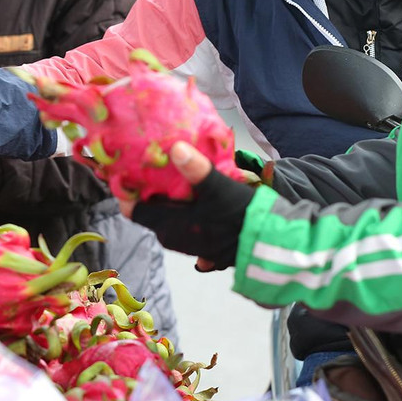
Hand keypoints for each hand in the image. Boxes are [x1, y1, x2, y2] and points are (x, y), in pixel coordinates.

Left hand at [126, 142, 255, 272]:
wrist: (273, 244)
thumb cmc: (242, 216)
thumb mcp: (219, 188)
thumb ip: (196, 169)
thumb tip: (176, 147)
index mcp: (171, 227)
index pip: (135, 211)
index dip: (129, 194)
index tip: (128, 174)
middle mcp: (177, 241)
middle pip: (153, 216)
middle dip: (151, 196)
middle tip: (153, 170)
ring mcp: (193, 248)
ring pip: (173, 223)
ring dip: (171, 206)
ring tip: (175, 182)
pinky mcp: (210, 252)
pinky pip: (191, 232)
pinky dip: (190, 219)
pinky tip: (198, 204)